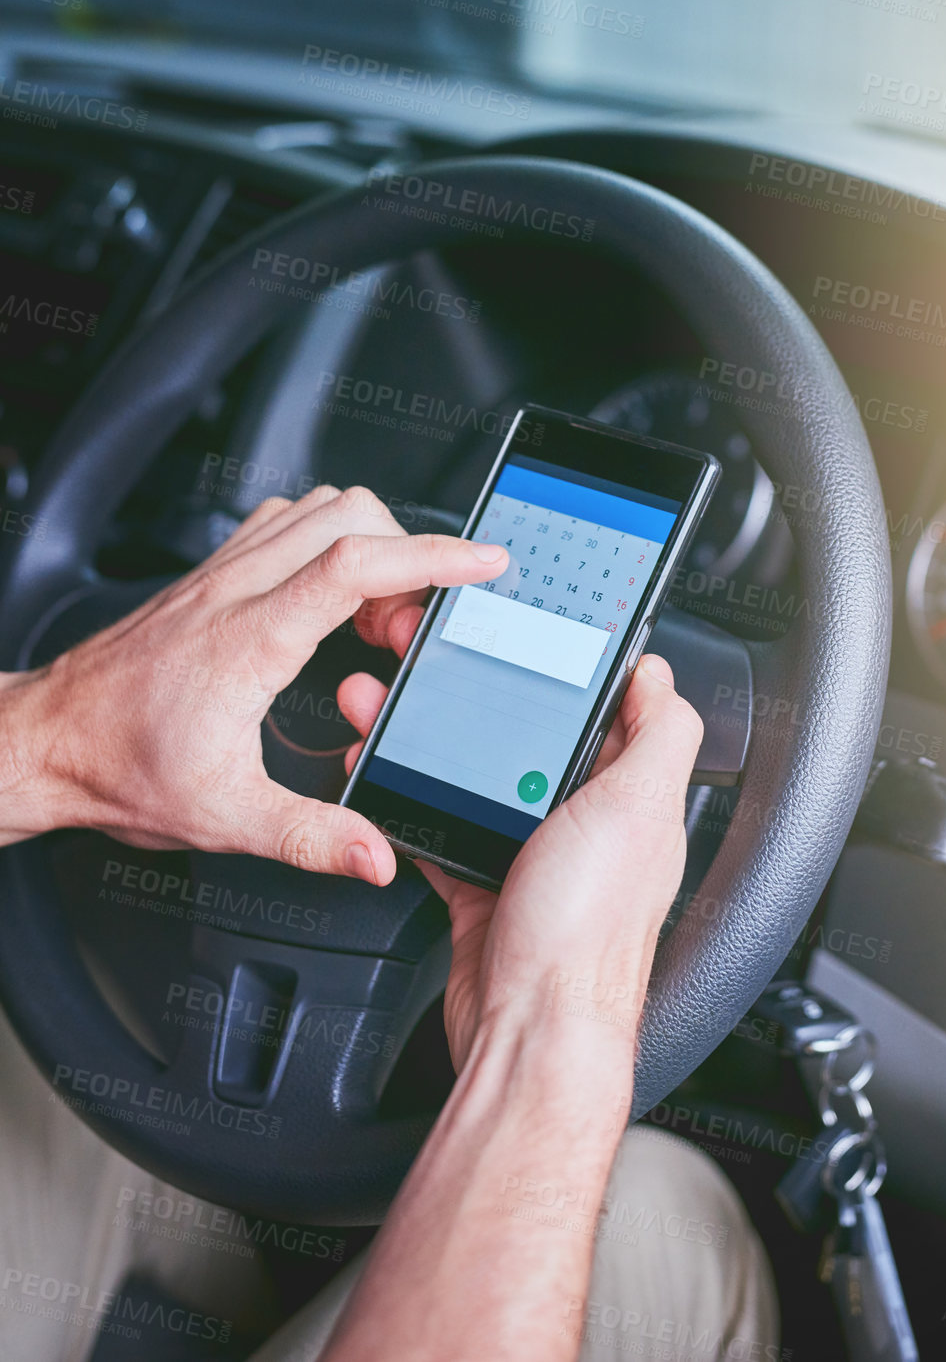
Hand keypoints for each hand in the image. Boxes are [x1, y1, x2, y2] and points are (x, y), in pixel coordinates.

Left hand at [0, 487, 505, 883]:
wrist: (45, 744)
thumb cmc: (117, 770)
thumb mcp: (223, 819)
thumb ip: (310, 838)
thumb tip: (376, 855)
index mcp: (250, 640)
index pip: (357, 564)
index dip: (434, 556)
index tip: (484, 563)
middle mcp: (235, 589)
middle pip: (350, 517)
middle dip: (409, 557)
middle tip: (413, 627)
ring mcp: (220, 573)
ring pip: (318, 507)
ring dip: (370, 544)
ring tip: (377, 617)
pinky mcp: (209, 574)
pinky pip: (284, 522)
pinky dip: (329, 540)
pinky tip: (330, 596)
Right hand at [340, 622, 703, 1070]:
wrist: (529, 1034)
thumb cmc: (585, 937)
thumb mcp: (639, 809)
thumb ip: (661, 733)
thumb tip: (660, 672)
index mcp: (632, 796)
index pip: (612, 709)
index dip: (574, 667)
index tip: (531, 631)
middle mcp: (589, 825)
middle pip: (534, 737)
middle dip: (484, 696)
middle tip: (439, 662)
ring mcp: (535, 857)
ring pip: (481, 778)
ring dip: (437, 743)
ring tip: (392, 709)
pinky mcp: (487, 887)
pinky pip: (446, 829)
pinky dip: (415, 805)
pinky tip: (388, 778)